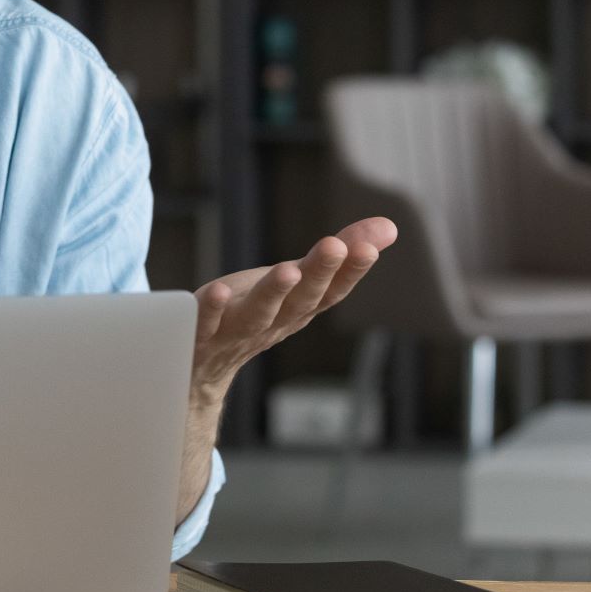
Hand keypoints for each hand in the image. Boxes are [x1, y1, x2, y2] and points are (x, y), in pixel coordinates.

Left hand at [188, 217, 397, 402]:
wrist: (206, 365)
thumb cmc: (257, 310)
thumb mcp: (298, 279)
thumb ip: (341, 252)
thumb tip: (389, 226)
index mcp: (300, 308)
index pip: (331, 290)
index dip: (351, 270)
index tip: (367, 248)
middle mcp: (274, 321)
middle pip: (300, 299)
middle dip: (319, 273)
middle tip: (335, 246)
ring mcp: (236, 330)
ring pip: (258, 314)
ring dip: (274, 292)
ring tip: (288, 270)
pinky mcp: (201, 333)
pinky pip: (206, 323)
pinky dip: (213, 309)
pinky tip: (217, 290)